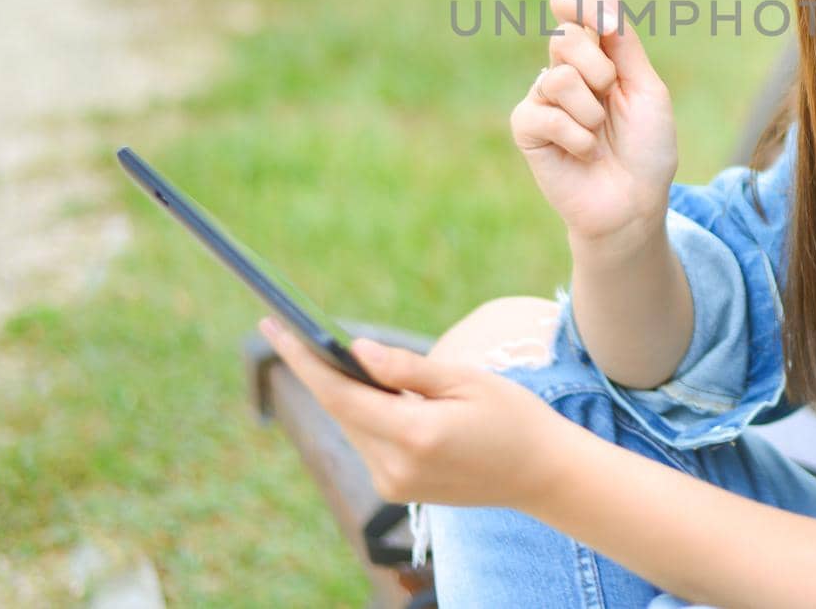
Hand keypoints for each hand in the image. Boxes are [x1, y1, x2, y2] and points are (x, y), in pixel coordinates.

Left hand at [259, 318, 564, 512]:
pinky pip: (368, 440)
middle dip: (317, 368)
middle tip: (291, 327)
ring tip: (325, 349)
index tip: (275, 326)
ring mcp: (394, 484)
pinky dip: (363, 410)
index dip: (302, 359)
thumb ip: (406, 369)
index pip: (340, 394)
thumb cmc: (512, 416)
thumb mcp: (465, 379)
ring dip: (342, 389)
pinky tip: (366, 386)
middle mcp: (395, 468)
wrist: (541, 473)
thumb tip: (356, 350)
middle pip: (341, 409)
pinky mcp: (397, 489)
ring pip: (352, 424)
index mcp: (415, 435)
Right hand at [510, 0, 676, 261]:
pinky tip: (584, 153)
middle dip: (597, 65)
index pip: (577, 15)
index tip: (583, 4)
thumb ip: (625, 45)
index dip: (578, 2)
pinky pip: (544, 113)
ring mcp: (544, 101)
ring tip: (599, 135)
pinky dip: (575, 135)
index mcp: (597, 60)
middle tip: (610, 94)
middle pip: (565, 36)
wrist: (634, 204)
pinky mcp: (527, 130)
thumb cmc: (647, 151)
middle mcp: (567, 74)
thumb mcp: (646, 90)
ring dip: (590, 109)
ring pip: (558, 76)